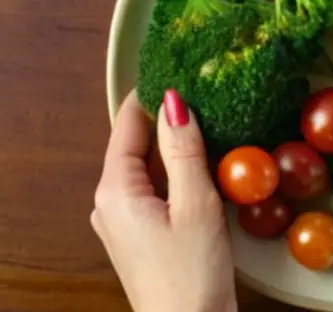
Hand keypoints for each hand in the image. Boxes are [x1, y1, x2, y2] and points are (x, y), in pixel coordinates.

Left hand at [91, 90, 236, 311]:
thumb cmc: (192, 272)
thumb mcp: (194, 203)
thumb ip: (184, 151)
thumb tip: (175, 101)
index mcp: (115, 190)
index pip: (126, 125)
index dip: (151, 96)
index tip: (179, 70)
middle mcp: (110, 202)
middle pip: (136, 146)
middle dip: (167, 122)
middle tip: (206, 96)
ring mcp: (123, 220)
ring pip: (148, 169)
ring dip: (176, 149)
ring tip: (213, 124)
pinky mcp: (141, 235)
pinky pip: (155, 190)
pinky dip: (177, 174)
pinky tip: (206, 168)